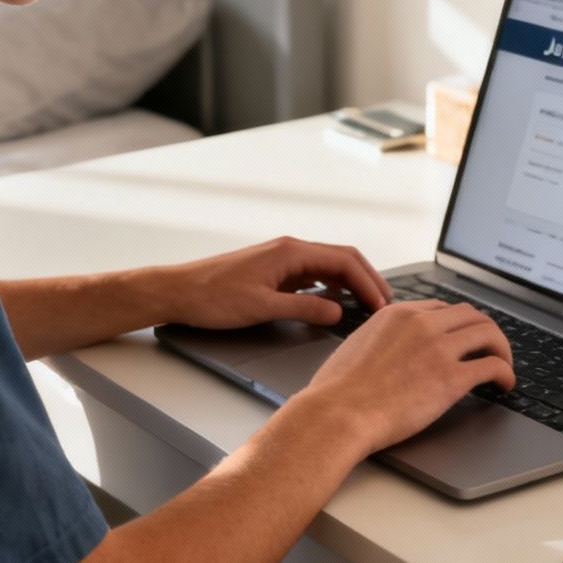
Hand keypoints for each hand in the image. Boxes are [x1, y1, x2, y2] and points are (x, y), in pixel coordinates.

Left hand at [150, 236, 393, 330]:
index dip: (368, 284)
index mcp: (290, 252)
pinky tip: (333, 305)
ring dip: (350, 284)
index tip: (382, 307)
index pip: (344, 261)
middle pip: (342, 259)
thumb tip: (338, 312)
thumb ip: (303, 310)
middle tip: (385, 306)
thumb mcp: (261, 307)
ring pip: (328, 267)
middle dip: (367, 281)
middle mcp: (289, 250)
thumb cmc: (212, 296)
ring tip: (366, 307)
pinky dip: (330, 288)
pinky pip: (312, 276)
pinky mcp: (274, 272)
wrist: (178, 292)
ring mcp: (282, 260)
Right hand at [291, 301, 514, 454]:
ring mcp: (438, 348)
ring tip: (504, 366)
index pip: (442, 308)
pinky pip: (493, 366)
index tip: (464, 337)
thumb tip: (388, 351)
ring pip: (489, 334)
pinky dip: (506, 373)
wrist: (338, 413)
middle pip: (471, 315)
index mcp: (397, 314)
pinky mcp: (451, 377)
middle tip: (491, 349)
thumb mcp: (356, 346)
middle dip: (486, 331)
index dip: (459, 323)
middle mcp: (421, 324)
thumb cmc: (337, 390)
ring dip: (502, 349)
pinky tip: (505, 384)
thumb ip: (380, 339)